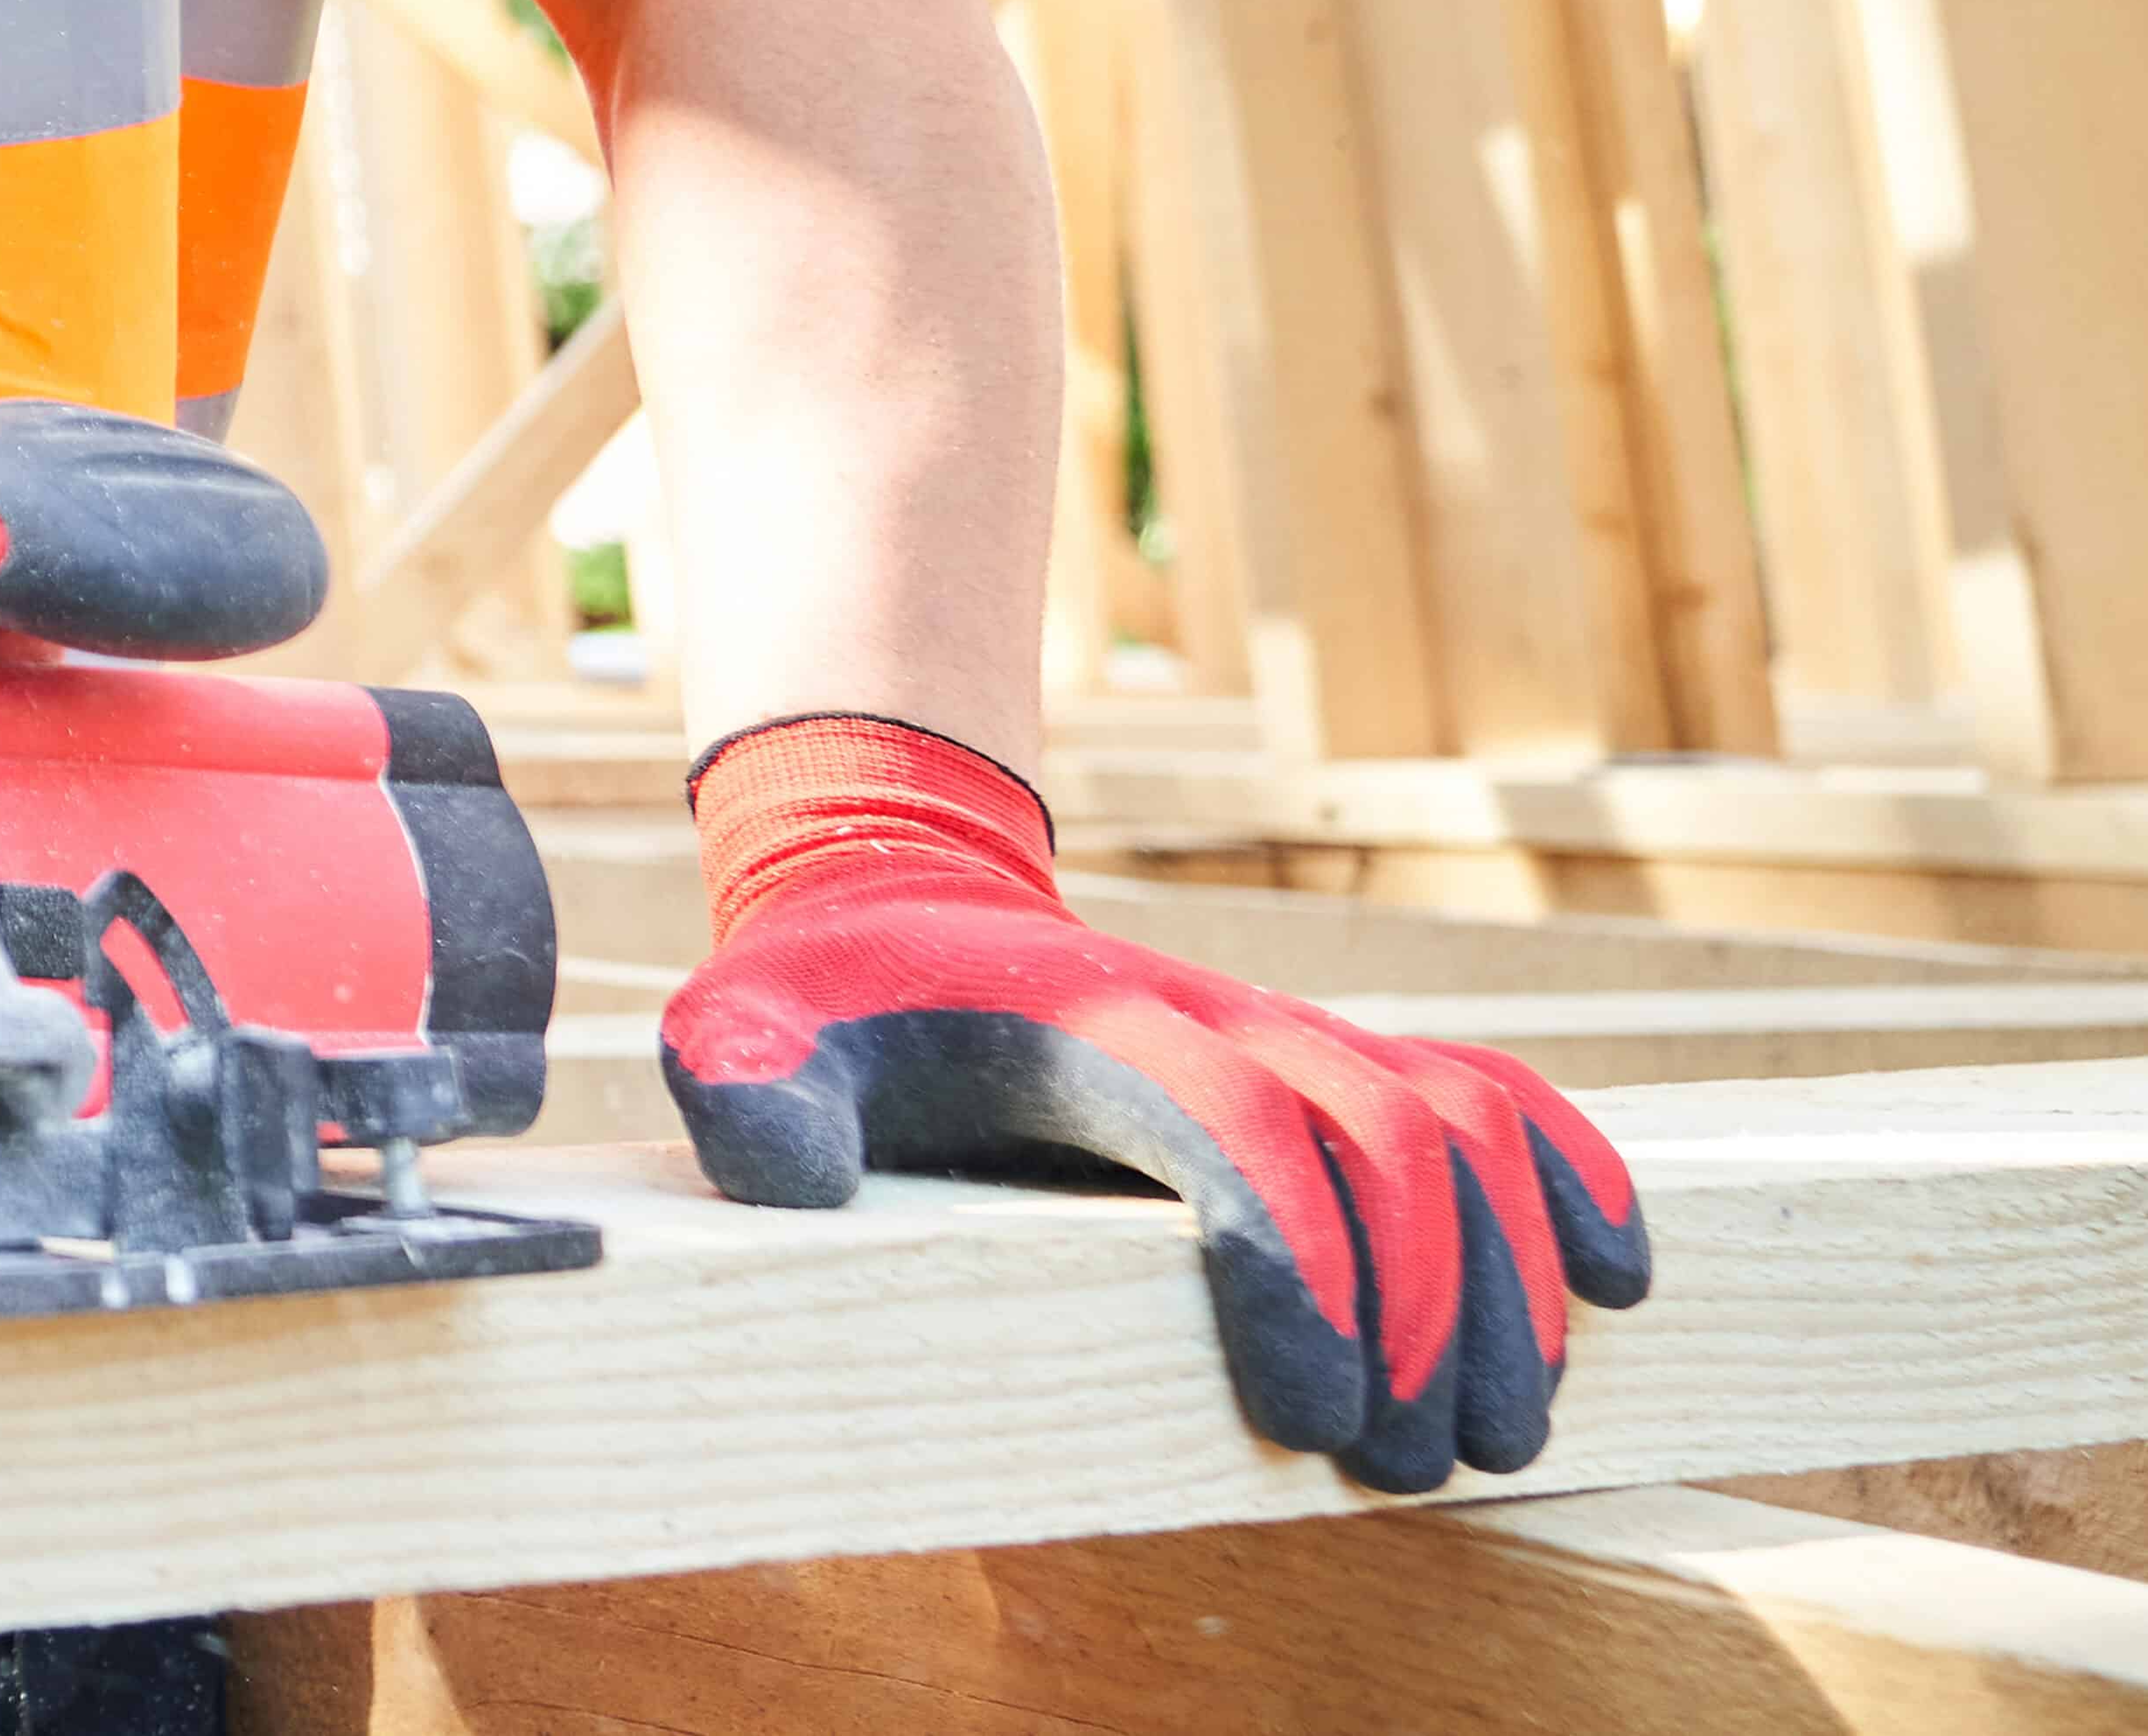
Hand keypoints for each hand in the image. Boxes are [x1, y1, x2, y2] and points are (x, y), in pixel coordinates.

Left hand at [660, 716, 1648, 1489]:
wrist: (901, 905)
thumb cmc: (829, 1010)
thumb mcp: (749, 1033)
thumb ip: (749, 1096)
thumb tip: (791, 1173)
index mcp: (1089, 1023)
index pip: (1236, 1125)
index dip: (1295, 1263)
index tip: (1310, 1416)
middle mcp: (1214, 1015)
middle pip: (1376, 1136)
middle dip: (1423, 1308)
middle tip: (1405, 1464)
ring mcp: (1287, 1034)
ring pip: (1454, 1124)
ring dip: (1506, 1278)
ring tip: (1499, 1433)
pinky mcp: (1332, 1064)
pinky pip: (1488, 1094)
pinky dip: (1567, 1170)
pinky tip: (1621, 1273)